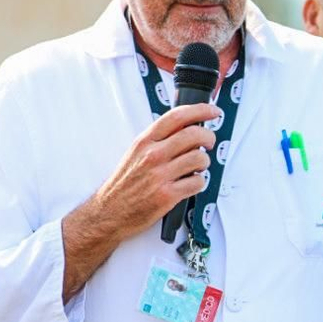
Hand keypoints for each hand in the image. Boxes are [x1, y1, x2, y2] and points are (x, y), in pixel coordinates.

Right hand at [60, 103, 216, 300]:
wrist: (110, 212)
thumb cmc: (124, 184)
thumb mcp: (136, 153)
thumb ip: (158, 140)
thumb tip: (185, 127)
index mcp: (145, 142)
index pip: (177, 116)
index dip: (200, 110)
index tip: (213, 111)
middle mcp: (152, 155)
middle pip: (194, 134)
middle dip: (209, 136)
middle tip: (210, 142)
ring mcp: (160, 175)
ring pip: (199, 158)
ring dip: (204, 162)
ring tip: (197, 167)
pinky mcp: (167, 195)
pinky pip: (197, 182)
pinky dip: (199, 182)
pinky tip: (190, 183)